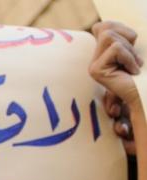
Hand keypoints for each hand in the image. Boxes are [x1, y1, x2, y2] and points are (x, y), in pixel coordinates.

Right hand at [89, 21, 143, 154]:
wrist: (143, 95)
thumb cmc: (141, 75)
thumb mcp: (130, 51)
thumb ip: (119, 39)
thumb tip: (100, 27)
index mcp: (100, 54)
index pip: (101, 27)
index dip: (120, 29)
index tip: (131, 45)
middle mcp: (93, 60)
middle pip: (106, 29)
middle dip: (126, 39)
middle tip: (133, 59)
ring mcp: (93, 66)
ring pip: (109, 37)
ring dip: (128, 50)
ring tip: (132, 65)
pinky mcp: (97, 71)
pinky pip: (115, 50)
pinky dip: (129, 58)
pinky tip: (131, 72)